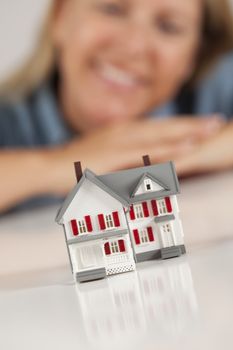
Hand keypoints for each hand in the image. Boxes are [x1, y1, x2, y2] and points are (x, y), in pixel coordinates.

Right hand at [49, 115, 223, 193]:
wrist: (49, 167)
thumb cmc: (75, 166)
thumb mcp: (101, 160)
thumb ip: (120, 161)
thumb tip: (137, 166)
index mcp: (121, 133)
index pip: (156, 127)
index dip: (179, 125)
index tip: (200, 123)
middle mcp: (123, 132)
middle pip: (163, 127)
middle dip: (191, 124)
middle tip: (215, 121)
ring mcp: (120, 142)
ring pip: (160, 135)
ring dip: (186, 131)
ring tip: (210, 128)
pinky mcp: (115, 155)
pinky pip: (149, 151)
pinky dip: (170, 148)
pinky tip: (188, 146)